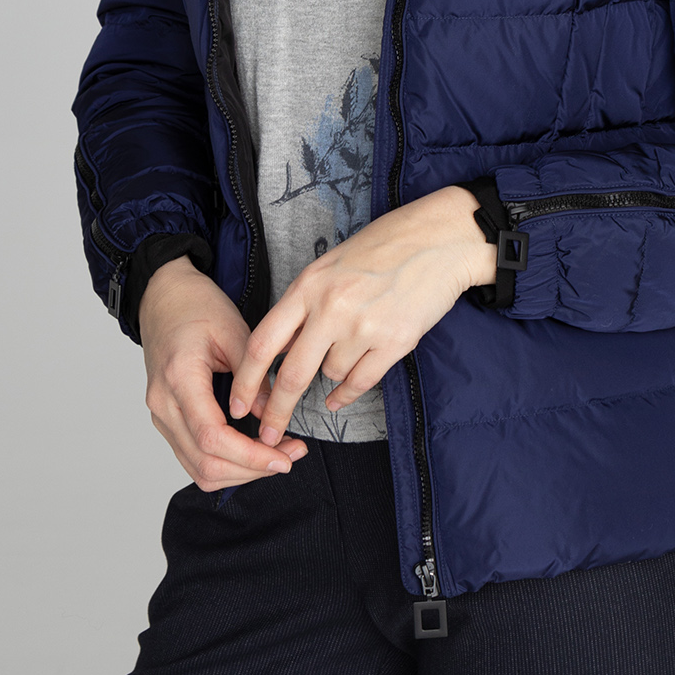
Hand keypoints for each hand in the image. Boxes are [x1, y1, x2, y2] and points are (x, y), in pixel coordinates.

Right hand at [139, 256, 307, 487]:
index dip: (250, 456)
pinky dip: (225, 463)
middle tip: (289, 457)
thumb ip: (254, 375)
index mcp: (179, 378)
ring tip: (277, 455)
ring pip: (199, 469)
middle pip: (205, 463)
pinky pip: (194, 457)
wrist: (164, 297)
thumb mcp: (234, 329)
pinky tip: (253, 451)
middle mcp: (163, 404)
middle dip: (251, 469)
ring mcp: (161, 416)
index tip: (283, 456)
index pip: (212, 437)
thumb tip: (271, 415)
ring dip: (240, 472)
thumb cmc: (196, 306)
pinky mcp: (168, 420)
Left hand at [228, 185, 495, 445]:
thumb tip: (282, 348)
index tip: (235, 404)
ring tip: (350, 343)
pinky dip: (346, 393)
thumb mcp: (330, 265)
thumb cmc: (384, 245)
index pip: (263, 341)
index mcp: (309, 285)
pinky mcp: (395, 342)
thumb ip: (304, 303)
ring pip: (330, 374)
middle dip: (276, 412)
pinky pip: (360, 382)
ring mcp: (364, 326)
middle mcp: (331, 307)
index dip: (244, 379)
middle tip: (267, 436)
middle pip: (291, 374)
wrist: (439, 239)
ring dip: (331, 373)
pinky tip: (340, 396)